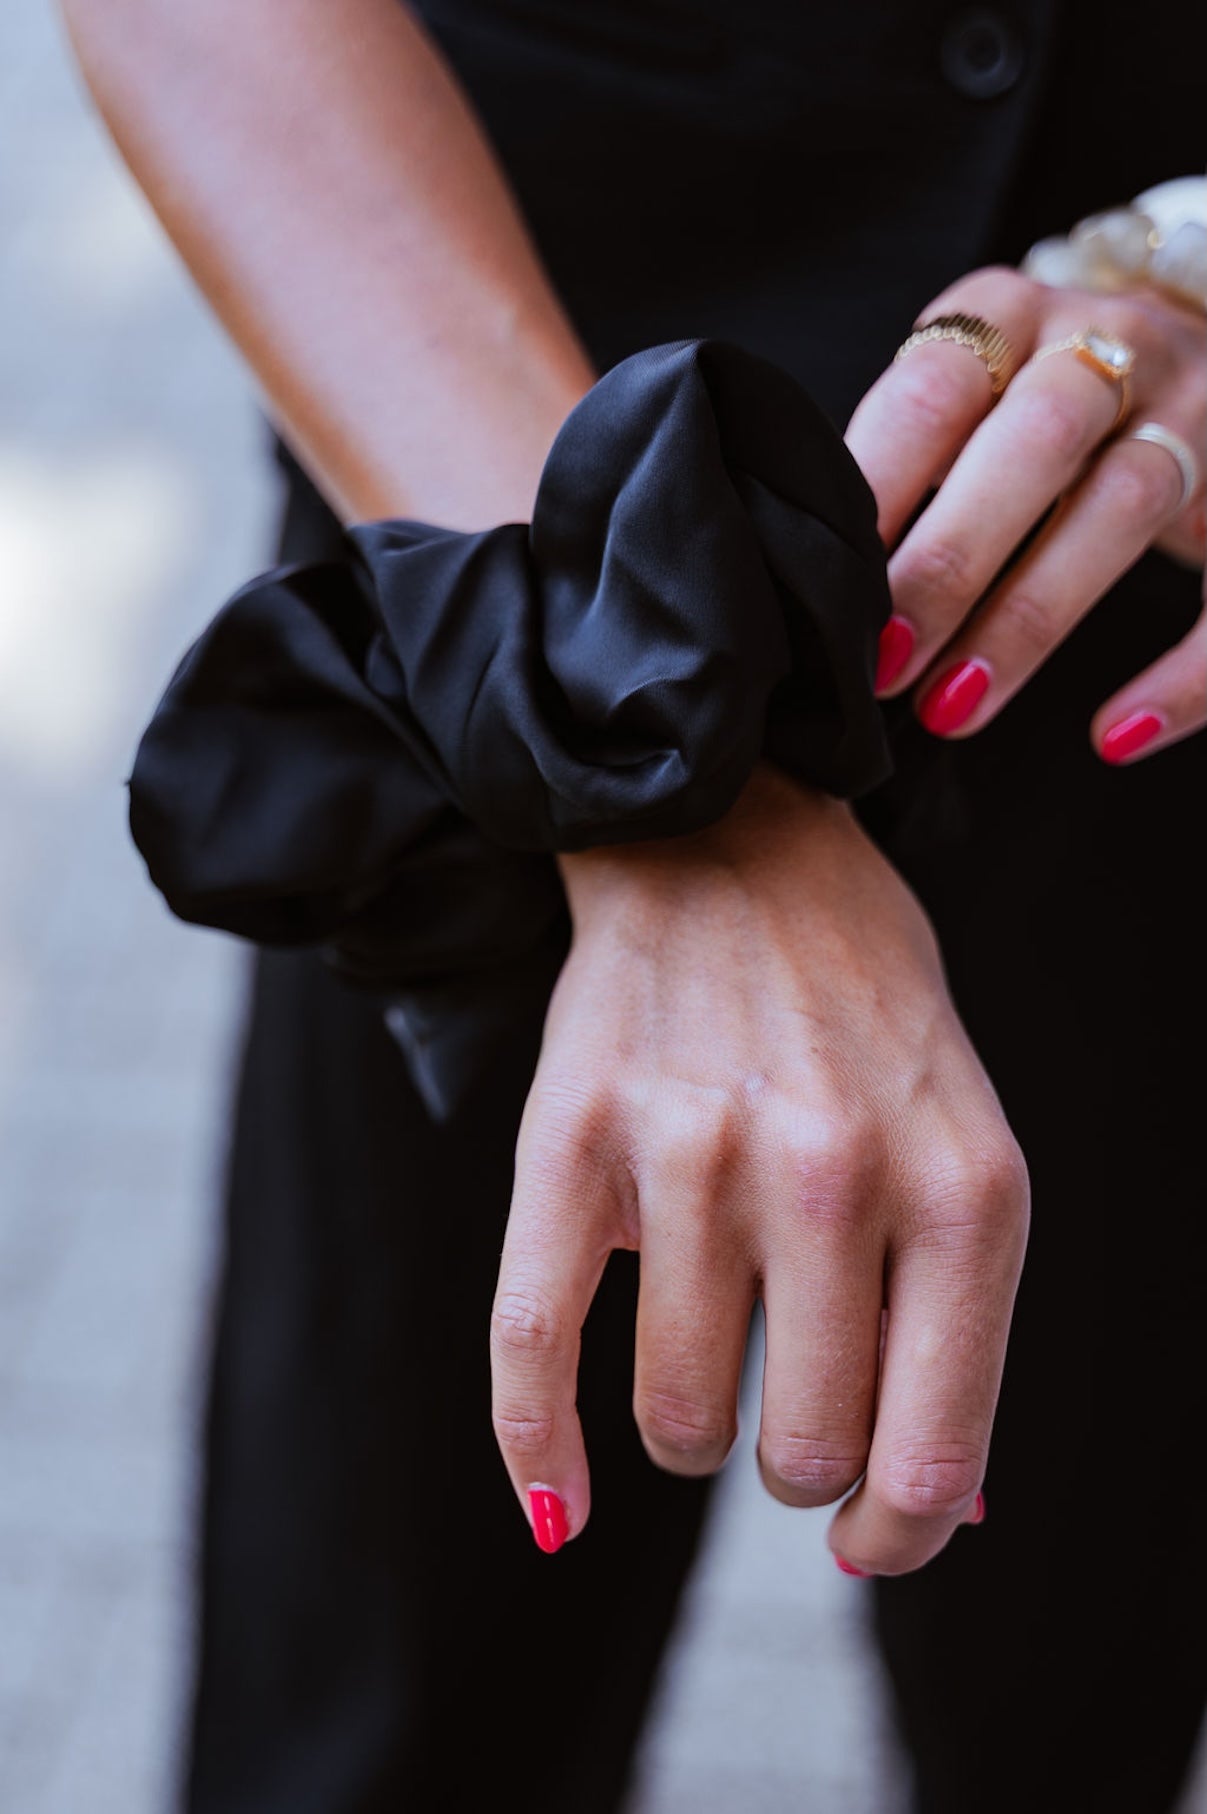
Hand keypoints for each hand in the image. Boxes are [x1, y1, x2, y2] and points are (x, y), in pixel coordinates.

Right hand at [491, 767, 1028, 1573]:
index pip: (929, 1453)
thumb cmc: (861, 1009)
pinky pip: (534, 1349)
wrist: (733, 848)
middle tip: (789, 1402)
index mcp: (961, 1187)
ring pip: (679, 1415)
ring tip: (707, 1354)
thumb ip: (956, 1318)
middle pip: (801, 1448)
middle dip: (795, 1460)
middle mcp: (832, 1173)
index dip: (896, 1533)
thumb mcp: (962, 1140)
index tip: (867, 1536)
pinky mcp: (571, 1138)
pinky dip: (538, 1457)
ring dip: (692, 1428)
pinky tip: (557, 1505)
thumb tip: (939, 1509)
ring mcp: (692, 1151)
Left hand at [846, 266, 1205, 762]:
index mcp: (1011, 315)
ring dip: (1030, 617)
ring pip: (1125, 504)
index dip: (880, 485)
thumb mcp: (969, 393)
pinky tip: (1111, 737)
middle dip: (950, 560)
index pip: (936, 386)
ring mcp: (1199, 407)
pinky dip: (1180, 676)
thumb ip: (905, 461)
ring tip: (951, 707)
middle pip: (1037, 441)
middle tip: (882, 662)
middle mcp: (1115, 342)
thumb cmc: (1029, 402)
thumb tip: (806, 583)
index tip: (825, 581)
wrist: (1195, 343)